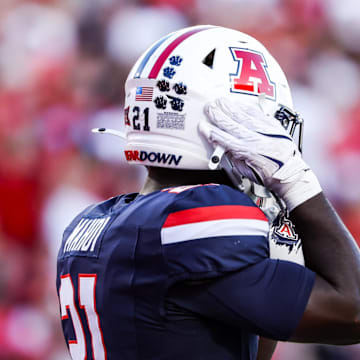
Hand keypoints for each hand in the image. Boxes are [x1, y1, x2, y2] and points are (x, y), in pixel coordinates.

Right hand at [199, 97, 321, 210]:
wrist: (290, 172)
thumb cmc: (268, 174)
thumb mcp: (245, 171)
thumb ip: (233, 157)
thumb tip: (223, 146)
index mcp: (246, 152)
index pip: (224, 139)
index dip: (211, 132)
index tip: (203, 126)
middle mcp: (254, 139)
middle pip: (231, 124)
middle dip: (218, 115)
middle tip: (209, 107)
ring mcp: (264, 130)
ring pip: (243, 116)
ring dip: (230, 107)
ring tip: (220, 101)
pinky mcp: (272, 125)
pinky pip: (257, 113)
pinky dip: (246, 107)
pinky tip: (238, 103)